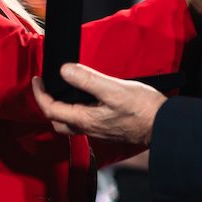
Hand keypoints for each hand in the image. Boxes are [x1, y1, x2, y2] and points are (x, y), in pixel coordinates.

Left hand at [32, 64, 165, 146]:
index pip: (51, 109)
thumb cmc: (142, 109)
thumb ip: (88, 80)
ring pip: (69, 123)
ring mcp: (98, 130)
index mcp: (84, 119)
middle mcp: (88, 128)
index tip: (37, 80)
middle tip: (45, 87)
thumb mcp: (113, 88)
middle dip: (47, 104)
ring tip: (62, 92)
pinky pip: (83, 122)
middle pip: (56, 120)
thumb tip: (65, 70)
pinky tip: (84, 100)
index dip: (40, 94)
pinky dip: (75, 110)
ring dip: (60, 108)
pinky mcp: (107, 129)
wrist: (163, 126)